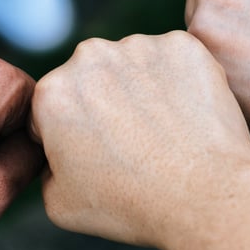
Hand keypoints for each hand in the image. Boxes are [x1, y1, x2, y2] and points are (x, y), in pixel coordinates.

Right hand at [30, 31, 249, 249]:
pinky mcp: (182, 44)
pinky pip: (174, 60)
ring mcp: (139, 45)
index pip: (55, 107)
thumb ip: (46, 168)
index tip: (96, 155)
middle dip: (103, 102)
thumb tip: (57, 153)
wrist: (203, 196)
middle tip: (131, 143)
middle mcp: (90, 55)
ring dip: (141, 88)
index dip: (71, 134)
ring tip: (162, 132)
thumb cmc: (131, 204)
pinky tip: (186, 116)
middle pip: (92, 77)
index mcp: (53, 91)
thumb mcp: (59, 203)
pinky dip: (179, 81)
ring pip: (133, 65)